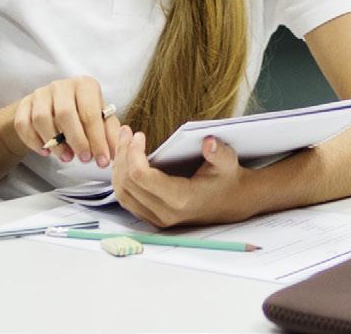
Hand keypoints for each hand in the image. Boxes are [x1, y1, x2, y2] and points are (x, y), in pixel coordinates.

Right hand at [7, 76, 118, 167]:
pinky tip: (46, 152)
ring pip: (41, 118)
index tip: (102, 160)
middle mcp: (61, 86)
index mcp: (84, 85)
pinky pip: (23, 124)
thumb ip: (110, 134)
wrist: (55, 107)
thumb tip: (116, 153)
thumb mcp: (101, 120)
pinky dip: (33, 141)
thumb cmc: (83, 113)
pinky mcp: (24, 104)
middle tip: (84, 159)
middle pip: (65, 113)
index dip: (98, 139)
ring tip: (66, 158)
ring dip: (54, 143)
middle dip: (77, 140)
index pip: (90, 113)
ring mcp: (40, 94)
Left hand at [112, 132, 255, 228]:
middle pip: (127, 183)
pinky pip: (127, 199)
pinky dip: (121, 178)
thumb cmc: (227, 180)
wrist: (231, 202)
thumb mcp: (228, 162)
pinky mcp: (152, 217)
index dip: (133, 153)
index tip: (138, 135)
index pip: (141, 177)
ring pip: (122, 193)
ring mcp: (157, 218)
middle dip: (122, 154)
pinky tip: (125, 159)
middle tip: (126, 132)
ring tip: (124, 142)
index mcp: (181, 199)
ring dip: (118, 166)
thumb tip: (208, 142)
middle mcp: (165, 213)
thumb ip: (219, 153)